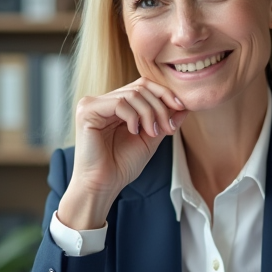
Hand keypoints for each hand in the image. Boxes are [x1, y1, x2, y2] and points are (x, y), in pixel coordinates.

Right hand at [58, 78, 186, 229]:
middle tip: (167, 128)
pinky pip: (119, 103)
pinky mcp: (87, 111)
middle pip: (140, 87)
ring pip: (132, 94)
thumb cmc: (122, 166)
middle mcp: (103, 101)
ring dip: (150, 114)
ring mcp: (93, 104)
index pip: (143, 86)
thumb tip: (185, 106)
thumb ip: (164, 120)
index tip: (180, 108)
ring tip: (152, 133)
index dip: (164, 93)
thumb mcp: (150, 139)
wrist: (102, 185)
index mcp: (116, 105)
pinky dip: (133, 117)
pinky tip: (134, 132)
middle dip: (160, 107)